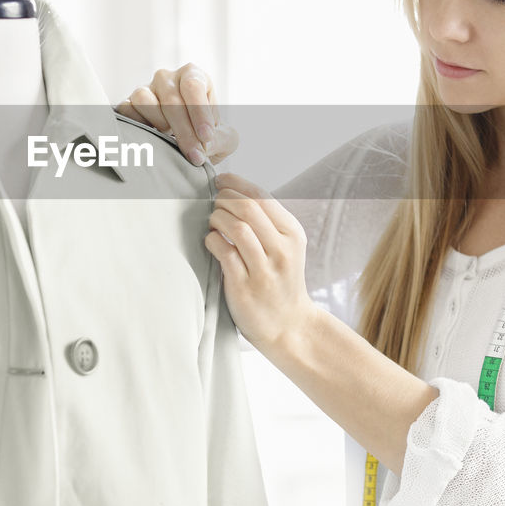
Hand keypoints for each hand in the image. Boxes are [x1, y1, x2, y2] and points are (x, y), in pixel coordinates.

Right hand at [115, 63, 238, 165]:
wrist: (186, 145)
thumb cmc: (206, 135)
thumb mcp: (224, 137)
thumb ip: (221, 140)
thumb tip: (204, 146)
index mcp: (193, 76)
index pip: (193, 86)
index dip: (199, 112)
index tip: (206, 137)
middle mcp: (167, 78)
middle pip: (171, 99)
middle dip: (185, 131)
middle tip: (195, 156)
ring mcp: (145, 89)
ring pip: (144, 99)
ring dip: (158, 124)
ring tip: (170, 141)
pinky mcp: (128, 104)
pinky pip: (126, 110)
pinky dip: (136, 125)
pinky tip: (151, 140)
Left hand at [205, 172, 317, 354]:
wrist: (288, 325)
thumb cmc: (281, 280)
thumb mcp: (286, 247)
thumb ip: (267, 222)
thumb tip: (233, 191)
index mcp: (293, 234)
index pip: (263, 197)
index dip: (237, 184)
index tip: (221, 180)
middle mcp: (282, 250)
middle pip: (248, 208)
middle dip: (224, 199)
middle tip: (215, 203)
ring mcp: (264, 270)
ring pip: (236, 228)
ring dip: (217, 218)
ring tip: (213, 222)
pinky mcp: (245, 287)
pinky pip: (224, 253)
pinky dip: (212, 240)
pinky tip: (211, 241)